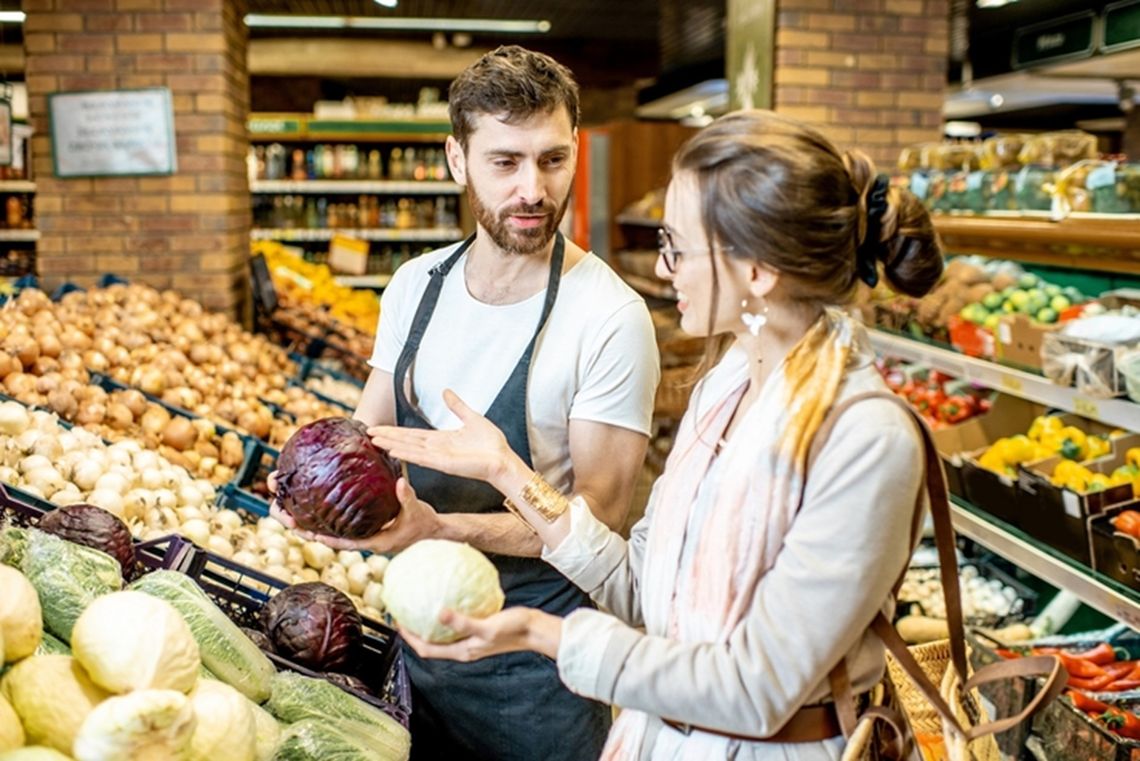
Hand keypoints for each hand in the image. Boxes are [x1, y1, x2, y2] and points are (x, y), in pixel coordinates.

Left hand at [268, 477, 441, 553]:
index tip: (307, 532)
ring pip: (332, 534)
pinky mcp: (365, 530)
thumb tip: (399, 482)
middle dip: (309, 532)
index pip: (345, 544)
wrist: (430, 530)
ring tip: (291, 515)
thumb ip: (406, 497)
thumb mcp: (416, 509)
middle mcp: (365, 541)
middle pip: (331, 540)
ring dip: (313, 527)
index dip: (325, 539)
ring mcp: (363, 536)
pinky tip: (315, 510)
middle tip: (288, 521)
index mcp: (375, 542)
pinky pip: (341, 527)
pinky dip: (326, 521)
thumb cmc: (423, 523)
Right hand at [368, 389, 521, 487]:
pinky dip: (407, 454)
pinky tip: (393, 451)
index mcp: (441, 440)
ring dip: (392, 444)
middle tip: (369, 432)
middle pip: (406, 441)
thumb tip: (446, 391)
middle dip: (388, 436)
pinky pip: (421, 458)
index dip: (395, 431)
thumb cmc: (491, 444)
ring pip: (409, 449)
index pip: (412, 434)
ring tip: (375, 440)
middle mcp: (436, 449)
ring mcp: (438, 458)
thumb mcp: (471, 418)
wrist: (503, 459)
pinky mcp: (444, 464)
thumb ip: (457, 406)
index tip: (380, 427)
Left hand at [400, 607, 562, 661]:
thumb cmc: (515, 630)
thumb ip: (463, 622)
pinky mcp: (480, 628)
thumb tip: (438, 613)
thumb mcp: (487, 625)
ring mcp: (472, 639)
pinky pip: (458, 621)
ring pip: (443, 632)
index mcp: (462, 651)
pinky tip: (450, 594)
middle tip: (404, 611)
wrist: (536, 630)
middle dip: (414, 628)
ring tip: (421, 603)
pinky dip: (449, 612)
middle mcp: (464, 647)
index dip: (409, 638)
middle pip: (431, 641)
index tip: (397, 622)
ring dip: (430, 621)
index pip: (426, 648)